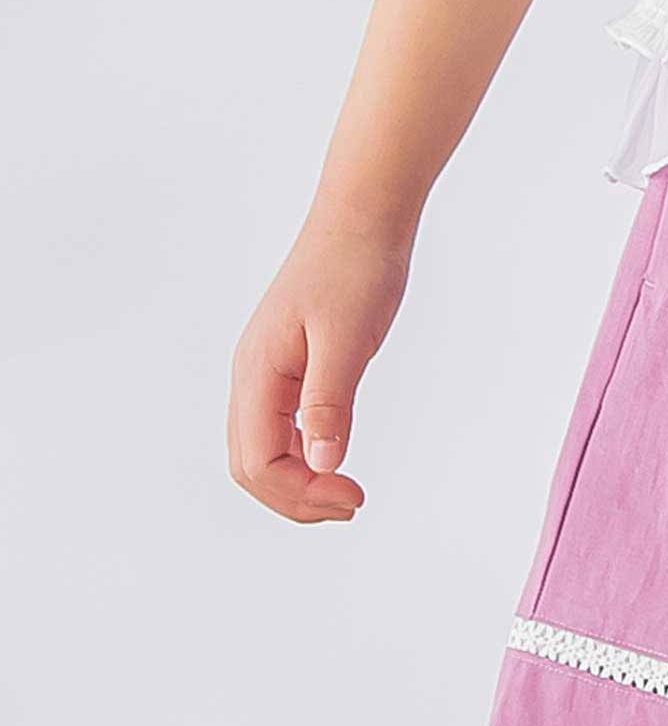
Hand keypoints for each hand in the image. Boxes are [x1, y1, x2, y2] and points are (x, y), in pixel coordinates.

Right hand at [228, 209, 411, 521]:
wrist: (359, 222)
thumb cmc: (355, 271)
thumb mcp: (347, 339)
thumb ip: (329, 403)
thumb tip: (321, 464)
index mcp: (257, 372)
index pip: (258, 463)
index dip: (301, 494)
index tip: (355, 496)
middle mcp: (250, 377)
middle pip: (250, 466)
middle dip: (296, 499)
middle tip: (354, 503)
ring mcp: (264, 374)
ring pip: (260, 452)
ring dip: (298, 484)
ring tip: (348, 493)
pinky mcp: (285, 370)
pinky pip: (278, 431)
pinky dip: (303, 460)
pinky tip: (335, 461)